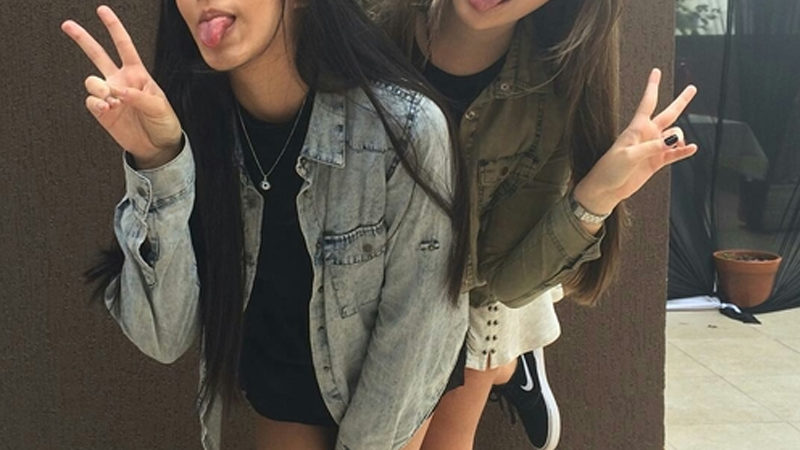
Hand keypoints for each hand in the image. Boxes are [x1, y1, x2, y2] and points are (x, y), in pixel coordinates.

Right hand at [61, 5, 181, 168]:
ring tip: (111, 99)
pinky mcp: (102, 111)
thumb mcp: (160, 108)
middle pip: (98, 55)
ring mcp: (110, 96)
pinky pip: (91, 101)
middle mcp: (120, 81)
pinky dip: (97, 103)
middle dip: (83, 39)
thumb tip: (121, 91)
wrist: (158, 147)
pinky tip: (108, 108)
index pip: (124, 46)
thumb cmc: (163, 123)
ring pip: (91, 81)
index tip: (103, 11)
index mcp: (138, 74)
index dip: (114, 28)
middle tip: (68, 25)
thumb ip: (141, 97)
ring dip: (99, 88)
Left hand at [574, 68, 697, 214]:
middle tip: (692, 88)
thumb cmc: (610, 169)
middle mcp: (647, 135)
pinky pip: (674, 154)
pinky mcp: (656, 162)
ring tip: (681, 146)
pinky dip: (684, 152)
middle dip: (680, 102)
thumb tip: (675, 139)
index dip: (652, 87)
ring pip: (675, 136)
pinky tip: (692, 149)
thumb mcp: (630, 155)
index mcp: (636, 128)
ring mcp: (653, 148)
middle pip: (668, 114)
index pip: (647, 103)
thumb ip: (653, 147)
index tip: (656, 71)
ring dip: (681, 140)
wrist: (606, 189)